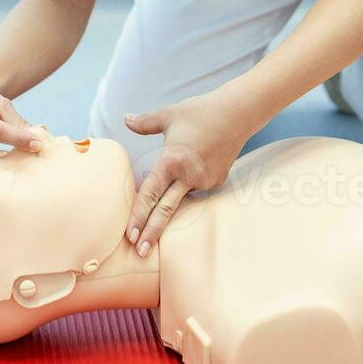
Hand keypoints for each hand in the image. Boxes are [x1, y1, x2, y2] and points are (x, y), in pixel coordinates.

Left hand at [123, 91, 253, 255]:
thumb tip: (125, 119)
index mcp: (171, 161)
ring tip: (166, 208)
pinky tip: (197, 166)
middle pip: (165, 210)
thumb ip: (145, 123)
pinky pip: (198, 187)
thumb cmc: (201, 112)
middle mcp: (188, 175)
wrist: (237, 113)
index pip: (149, 194)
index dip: (138, 216)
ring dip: (173, 204)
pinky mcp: (217, 181)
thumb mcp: (169, 115)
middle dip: (151, 233)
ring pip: (182, 197)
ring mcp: (205, 180)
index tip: (130, 235)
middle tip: (139, 252)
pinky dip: (192, 184)